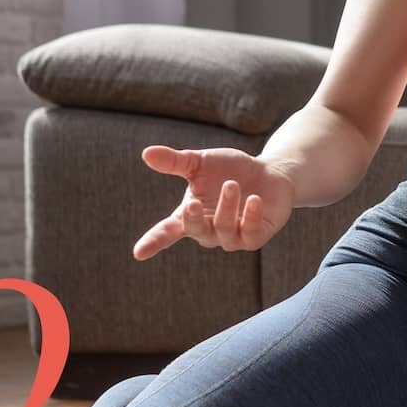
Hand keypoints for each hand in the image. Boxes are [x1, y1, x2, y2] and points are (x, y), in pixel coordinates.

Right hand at [132, 145, 296, 258]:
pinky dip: (251, 217)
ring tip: (231, 185)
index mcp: (191, 215)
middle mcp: (209, 230)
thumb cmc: (229, 169)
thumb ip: (175, 162)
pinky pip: (251, 234)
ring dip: (226, 207)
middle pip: (195, 231)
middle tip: (192, 203)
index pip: (167, 232)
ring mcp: (233, 237)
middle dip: (193, 219)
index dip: (154, 241)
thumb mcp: (200, 162)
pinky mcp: (257, 236)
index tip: (138, 252)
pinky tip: (254, 200)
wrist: (268, 172)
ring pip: (225, 231)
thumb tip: (146, 153)